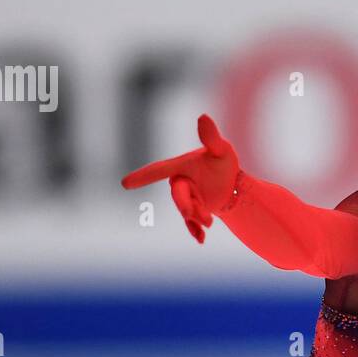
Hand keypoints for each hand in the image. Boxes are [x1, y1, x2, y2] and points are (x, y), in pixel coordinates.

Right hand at [121, 113, 241, 243]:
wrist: (233, 186)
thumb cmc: (224, 164)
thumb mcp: (221, 150)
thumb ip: (211, 137)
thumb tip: (203, 116)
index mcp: (181, 167)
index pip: (159, 170)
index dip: (142, 176)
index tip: (124, 183)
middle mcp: (179, 183)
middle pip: (177, 195)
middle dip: (187, 205)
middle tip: (203, 216)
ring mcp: (185, 198)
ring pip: (185, 210)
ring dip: (196, 217)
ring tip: (209, 223)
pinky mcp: (191, 212)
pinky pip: (189, 222)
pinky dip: (195, 230)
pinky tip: (201, 239)